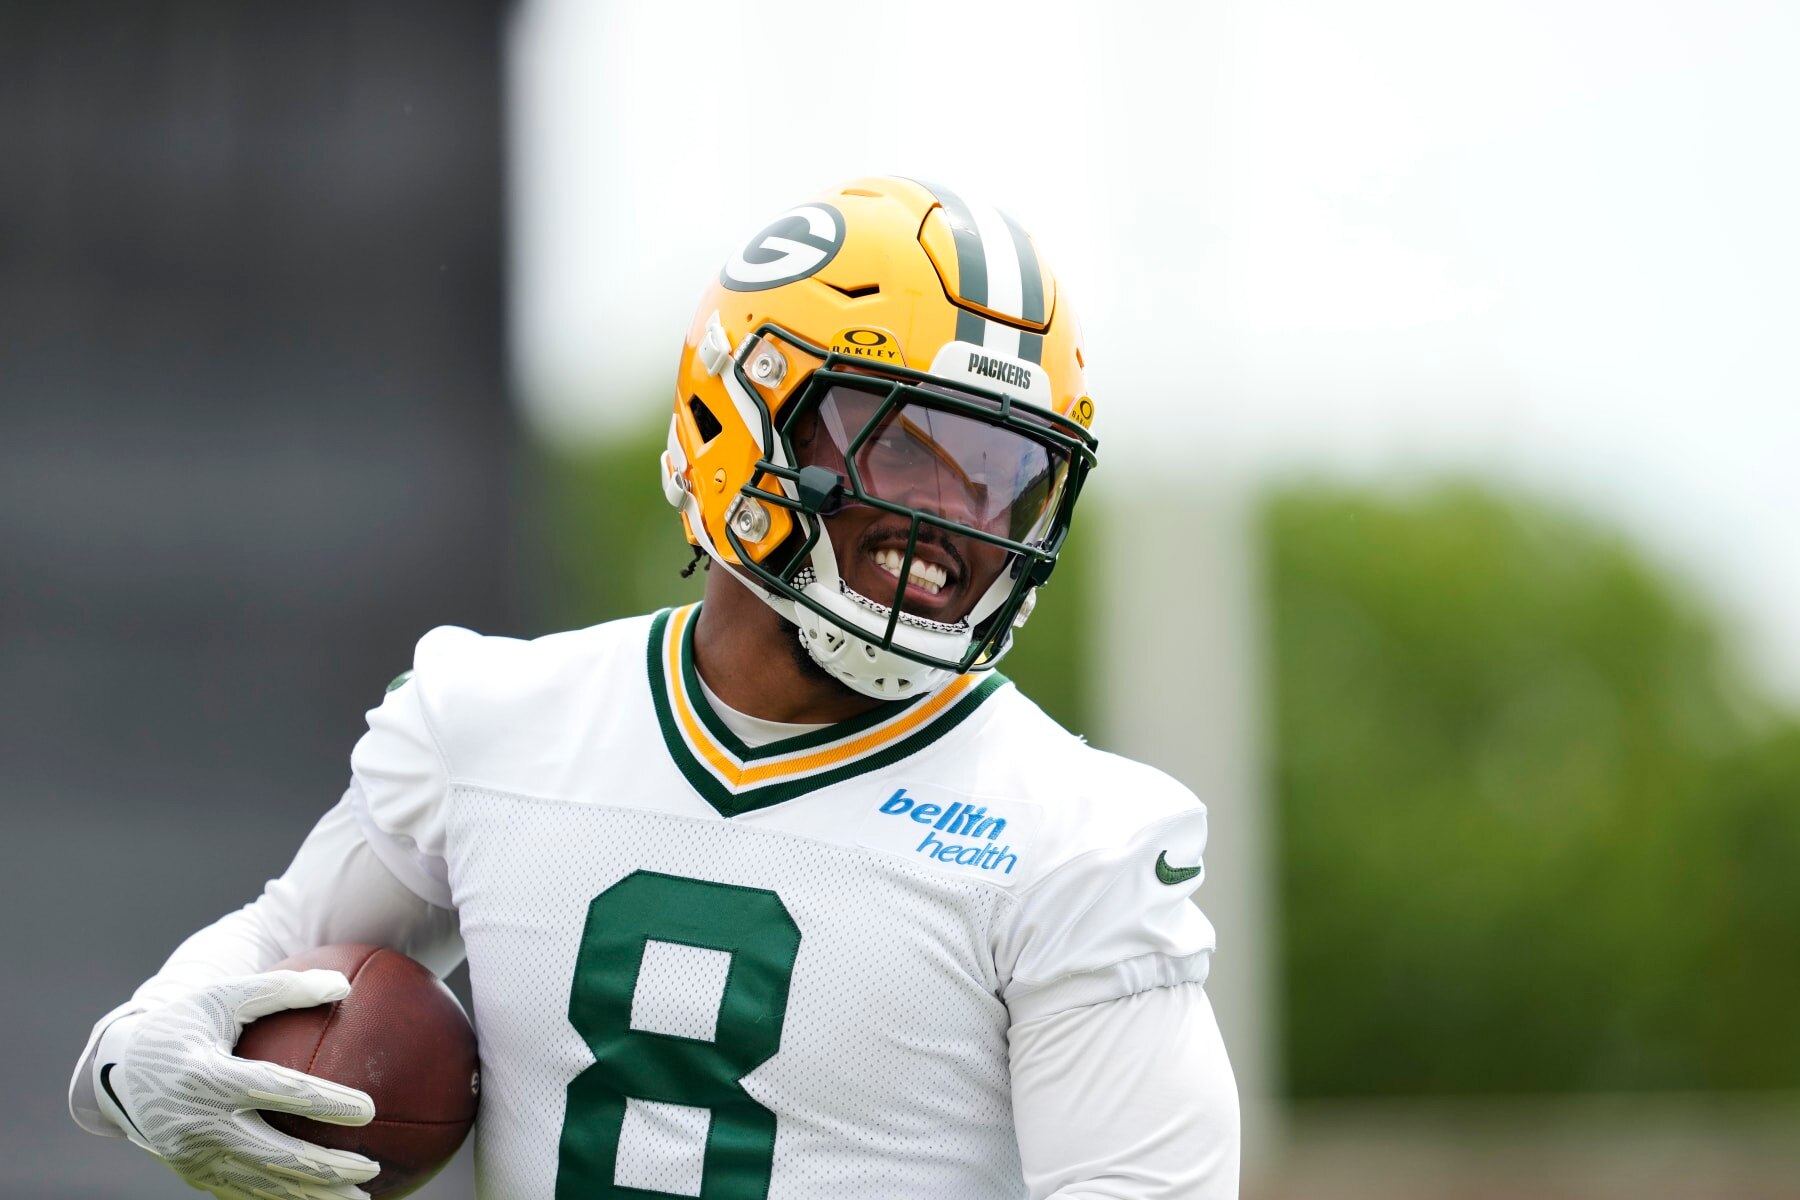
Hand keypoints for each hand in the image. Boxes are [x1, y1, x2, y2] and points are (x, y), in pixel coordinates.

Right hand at [95, 969, 379, 1199]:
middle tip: (371, 1166)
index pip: (276, 1091)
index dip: (323, 1102)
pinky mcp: (190, 1173)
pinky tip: (320, 1198)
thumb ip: (282, 988)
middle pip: (272, 1153)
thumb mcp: (225, 995)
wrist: (117, 1070)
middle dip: (325, 1167)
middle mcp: (196, 1123)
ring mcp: (191, 1155)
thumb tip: (344, 985)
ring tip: (359, 1197)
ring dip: (310, 1194)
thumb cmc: (183, 1023)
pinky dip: (282, 1198)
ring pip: (261, 1183)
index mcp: (206, 1076)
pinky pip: (243, 1192)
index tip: (369, 1110)